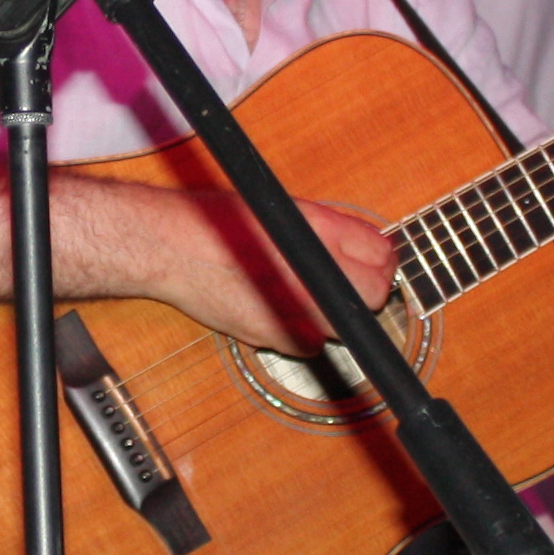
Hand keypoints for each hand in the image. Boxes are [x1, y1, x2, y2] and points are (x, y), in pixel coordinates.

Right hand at [147, 185, 399, 351]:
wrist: (170, 248)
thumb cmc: (218, 221)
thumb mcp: (284, 210)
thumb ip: (334, 231)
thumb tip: (374, 248)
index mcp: (317, 233)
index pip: (383, 260)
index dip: (381, 261)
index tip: (374, 262)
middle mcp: (311, 272)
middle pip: (372, 298)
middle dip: (363, 290)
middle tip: (341, 278)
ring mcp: (294, 309)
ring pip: (343, 326)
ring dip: (332, 313)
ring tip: (301, 290)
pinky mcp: (273, 336)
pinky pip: (309, 345)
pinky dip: (302, 332)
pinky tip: (278, 308)